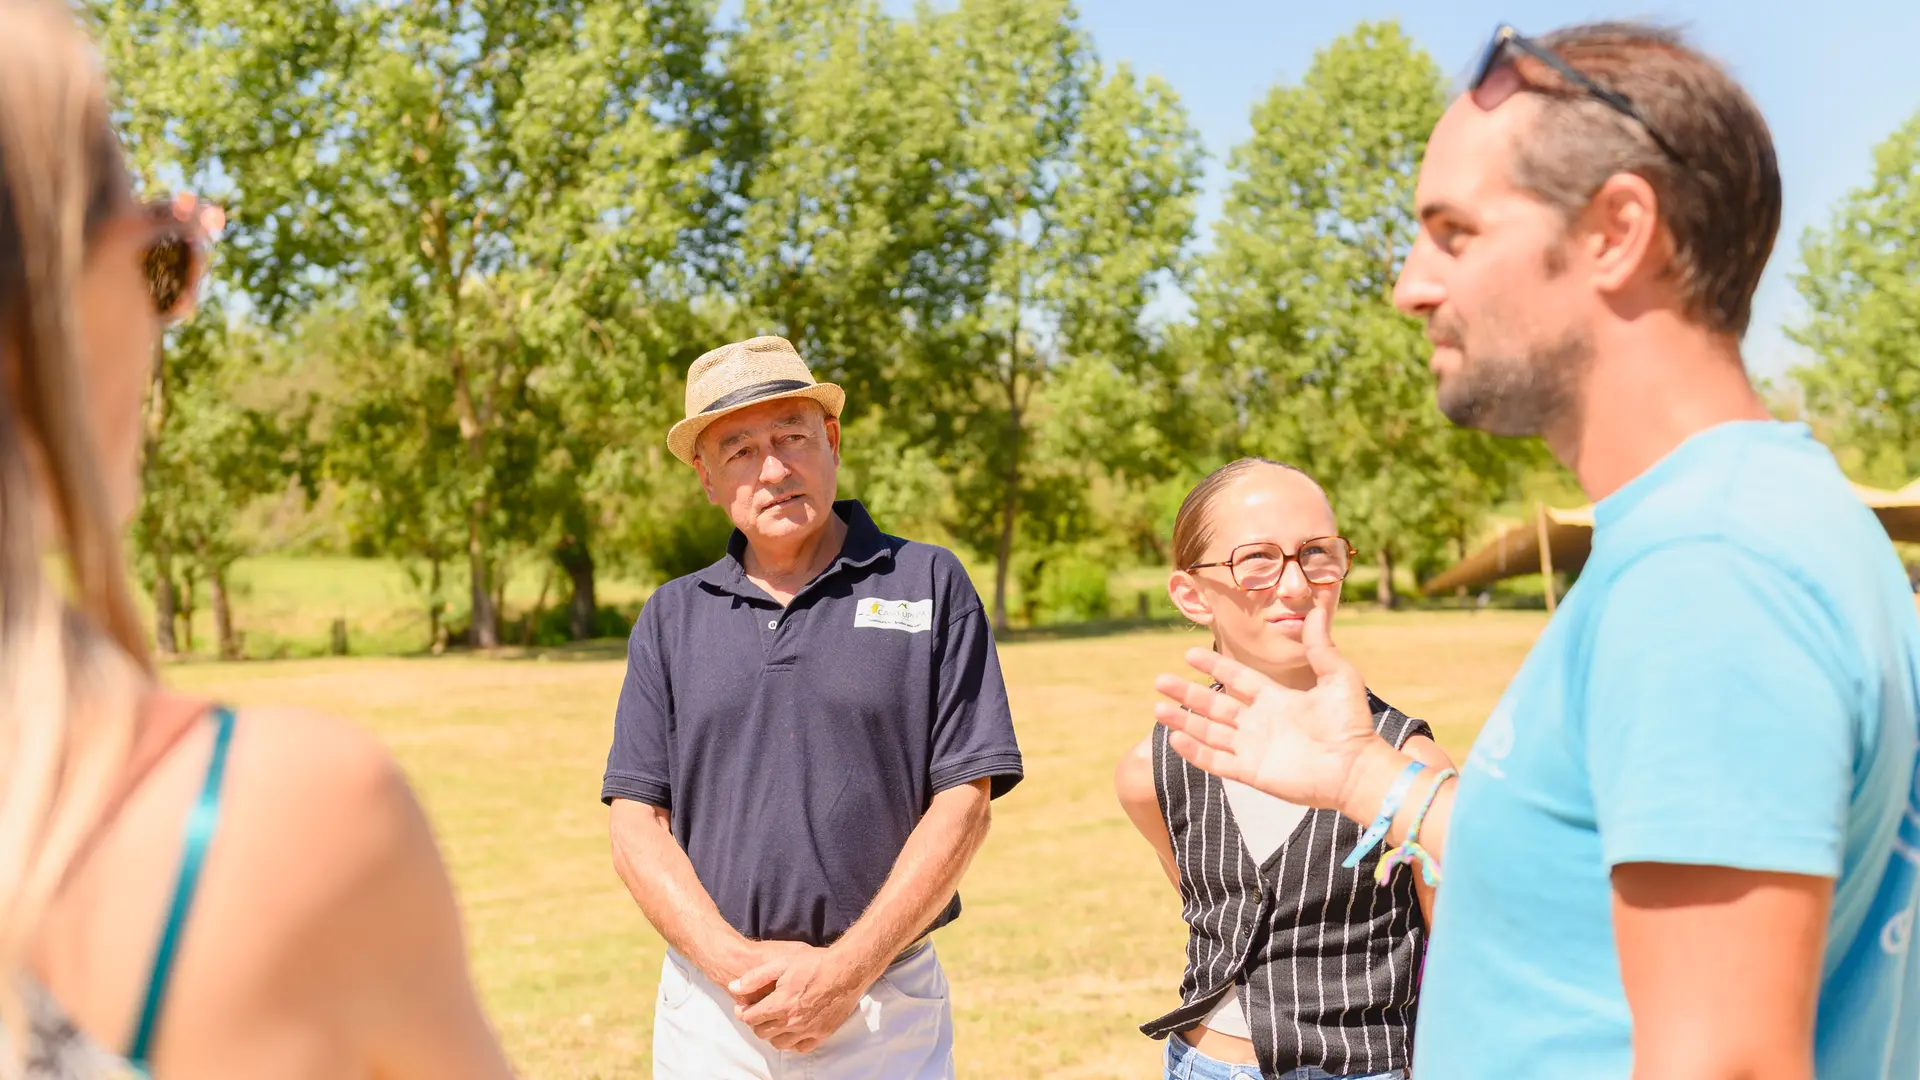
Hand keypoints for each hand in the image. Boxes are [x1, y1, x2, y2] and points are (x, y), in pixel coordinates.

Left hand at [730, 945, 872, 1052]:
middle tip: (758, 1013)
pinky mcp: (822, 1034)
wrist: (846, 971)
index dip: (742, 1013)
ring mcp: (808, 1030)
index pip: (750, 1018)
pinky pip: (800, 1048)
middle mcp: (792, 1021)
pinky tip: (792, 1030)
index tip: (743, 1008)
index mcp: (780, 1004)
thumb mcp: (781, 962)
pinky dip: (792, 1042)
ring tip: (774, 1021)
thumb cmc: (815, 964)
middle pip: (762, 1033)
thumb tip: (733, 987)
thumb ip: (755, 977)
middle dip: (756, 1023)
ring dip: (772, 1034)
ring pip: (779, 1043)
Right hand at [1152, 604, 1381, 810]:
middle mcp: (1260, 722)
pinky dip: (1195, 751)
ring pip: (1209, 732)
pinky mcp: (1252, 772)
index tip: (1189, 654)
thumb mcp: (1338, 676)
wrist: (1356, 768)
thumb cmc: (1352, 724)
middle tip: (1160, 680)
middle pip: (1214, 705)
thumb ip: (1321, 645)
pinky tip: (1175, 738)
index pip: (1237, 678)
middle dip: (1186, 693)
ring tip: (1158, 708)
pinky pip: (1217, 760)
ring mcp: (1254, 748)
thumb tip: (1318, 608)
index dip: (1214, 666)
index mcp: (1276, 699)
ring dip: (1183, 720)